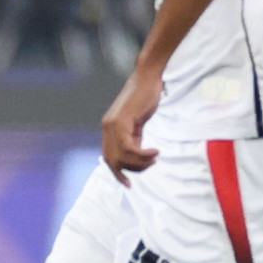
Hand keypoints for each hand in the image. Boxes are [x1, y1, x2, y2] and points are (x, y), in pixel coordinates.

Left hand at [101, 66, 162, 184]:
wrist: (148, 78)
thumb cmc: (146, 98)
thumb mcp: (138, 123)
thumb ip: (133, 137)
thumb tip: (136, 155)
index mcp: (109, 129)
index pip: (109, 157)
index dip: (117, 173)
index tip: (128, 184)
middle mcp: (107, 128)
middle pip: (113, 161)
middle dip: (131, 170)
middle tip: (149, 166)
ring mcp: (112, 125)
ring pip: (122, 156)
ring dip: (140, 162)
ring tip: (154, 158)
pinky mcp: (121, 121)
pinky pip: (129, 148)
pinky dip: (142, 154)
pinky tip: (155, 152)